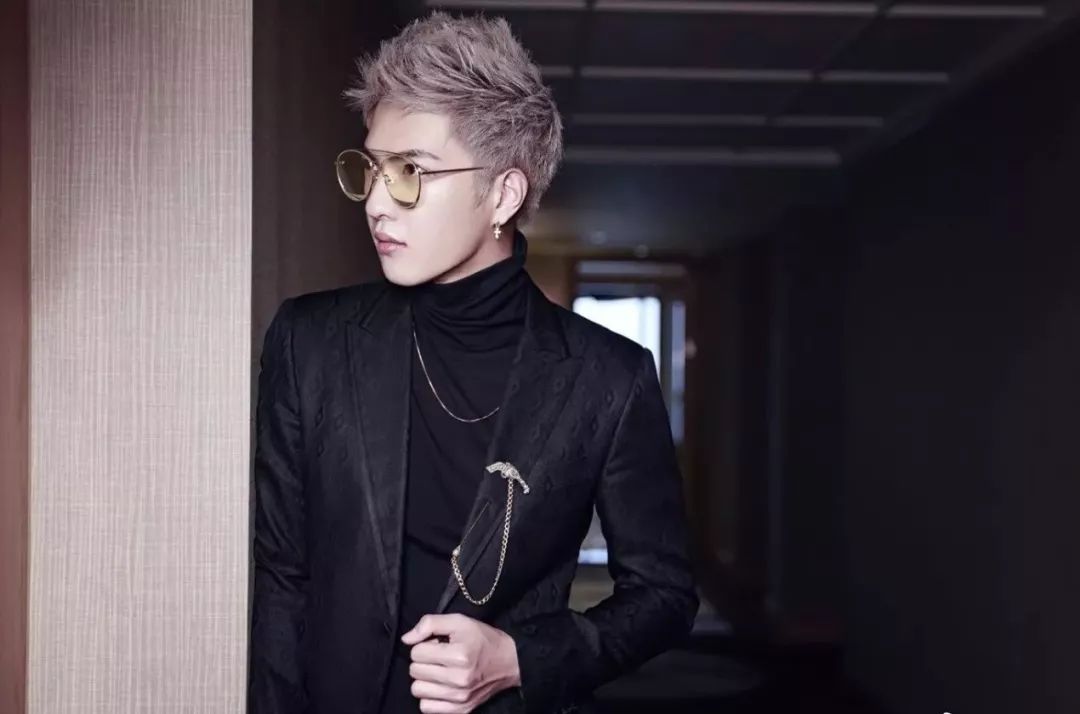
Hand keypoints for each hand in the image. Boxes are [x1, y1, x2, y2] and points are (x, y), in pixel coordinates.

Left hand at [401, 613, 521, 712]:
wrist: (509, 662)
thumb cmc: (482, 639)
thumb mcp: (459, 621)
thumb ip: (429, 624)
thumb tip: (406, 639)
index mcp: (459, 655)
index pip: (417, 652)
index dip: (424, 644)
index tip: (438, 644)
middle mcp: (458, 679)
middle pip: (415, 671)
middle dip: (423, 661)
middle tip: (439, 656)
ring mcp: (459, 698)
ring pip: (417, 690)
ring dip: (424, 679)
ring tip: (439, 671)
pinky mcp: (460, 710)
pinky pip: (426, 708)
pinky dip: (429, 697)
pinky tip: (440, 686)